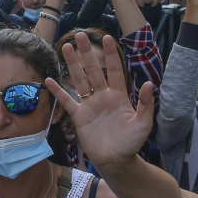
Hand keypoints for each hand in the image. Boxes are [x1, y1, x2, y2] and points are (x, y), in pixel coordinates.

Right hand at [46, 33, 154, 171]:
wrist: (116, 160)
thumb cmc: (131, 142)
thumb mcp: (143, 124)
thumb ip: (145, 104)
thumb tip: (148, 84)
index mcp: (119, 96)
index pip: (115, 70)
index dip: (111, 55)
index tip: (108, 39)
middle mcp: (103, 96)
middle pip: (93, 70)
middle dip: (87, 53)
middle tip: (80, 36)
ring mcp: (90, 105)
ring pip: (80, 80)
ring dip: (73, 65)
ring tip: (66, 48)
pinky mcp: (79, 116)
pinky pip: (67, 100)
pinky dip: (58, 91)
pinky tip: (49, 79)